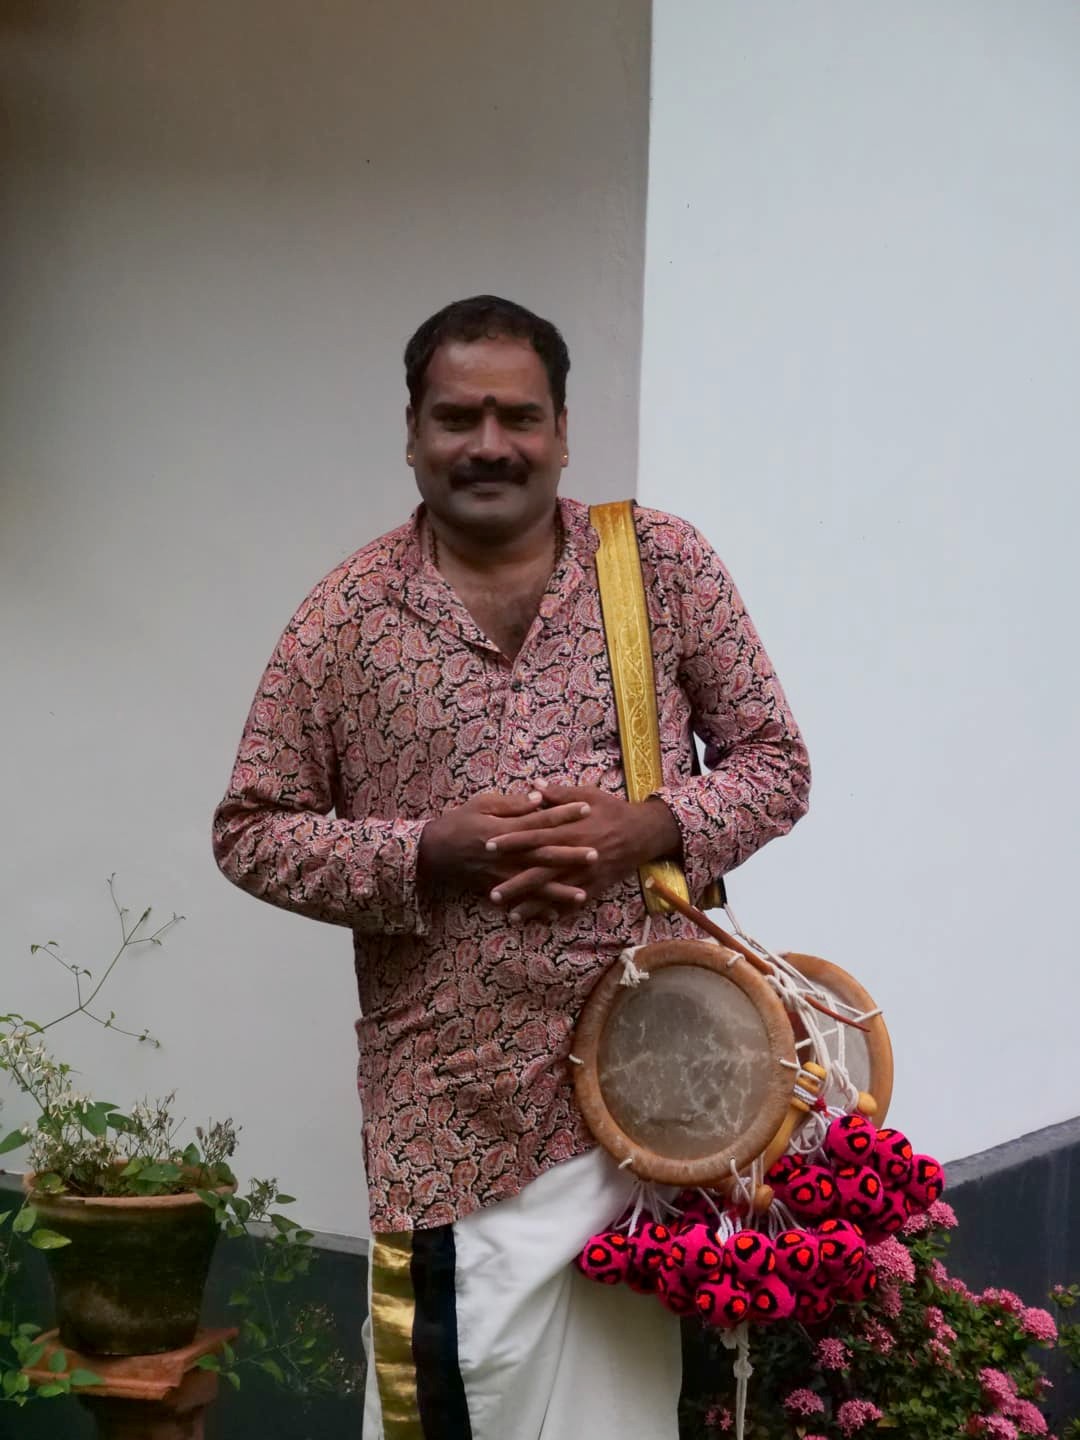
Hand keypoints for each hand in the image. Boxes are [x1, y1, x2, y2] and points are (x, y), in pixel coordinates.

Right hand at [418, 790, 597, 905]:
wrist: (434, 851)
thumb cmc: (461, 821)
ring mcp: (501, 875)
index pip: (541, 820)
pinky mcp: (496, 888)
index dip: (564, 813)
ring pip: (535, 885)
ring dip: (559, 891)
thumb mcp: (484, 803)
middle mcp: (506, 855)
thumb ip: (513, 804)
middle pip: (544, 855)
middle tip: (596, 854)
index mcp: (505, 829)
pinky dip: (537, 910)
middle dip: (570, 855)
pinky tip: (556, 916)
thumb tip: (540, 797)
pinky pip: (520, 902)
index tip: (586, 808)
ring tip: (583, 895)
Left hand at [485, 784, 681, 920]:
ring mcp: (584, 874)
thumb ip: (558, 794)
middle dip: (515, 883)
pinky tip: (541, 920)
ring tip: (510, 915)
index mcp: (569, 830)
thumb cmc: (612, 810)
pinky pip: (573, 902)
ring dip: (532, 904)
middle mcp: (574, 855)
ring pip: (554, 892)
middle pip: (539, 871)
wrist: (644, 833)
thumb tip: (533, 786)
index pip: (534, 836)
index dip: (511, 842)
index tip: (488, 846)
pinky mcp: (595, 886)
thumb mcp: (587, 794)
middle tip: (491, 893)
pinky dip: (557, 911)